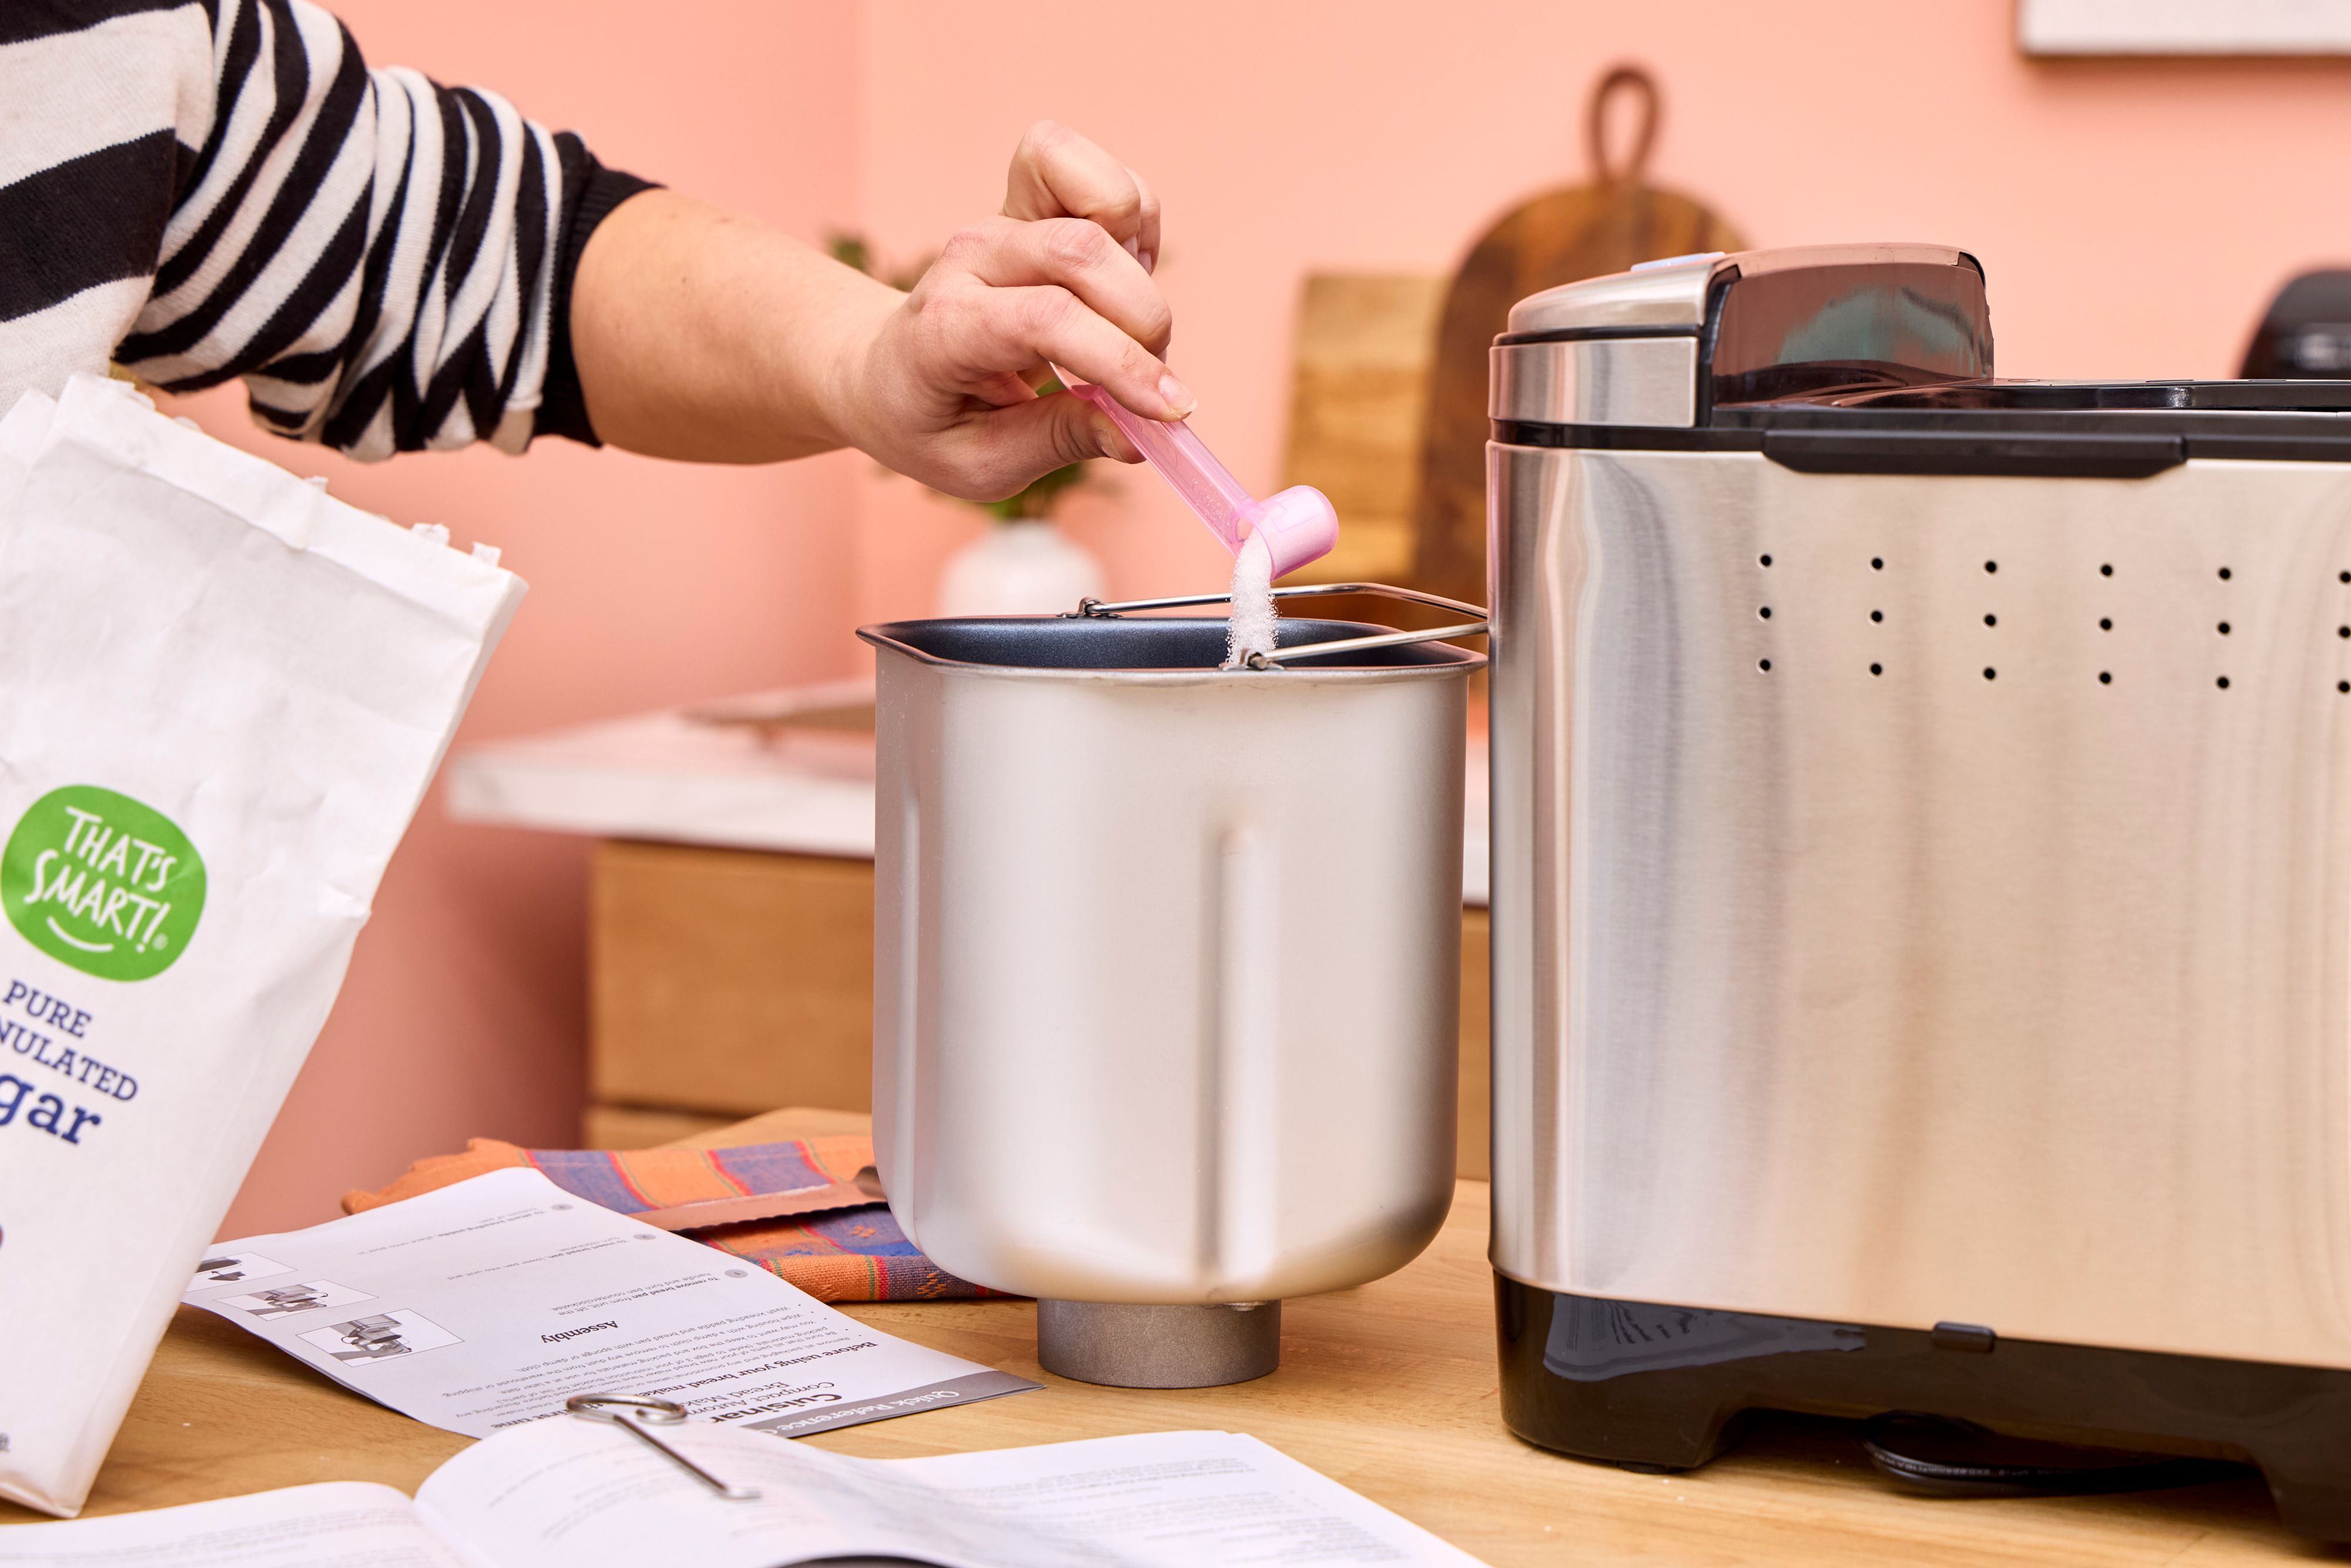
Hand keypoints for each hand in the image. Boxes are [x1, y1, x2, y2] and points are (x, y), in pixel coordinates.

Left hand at [835, 121, 1185, 500]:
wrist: (883, 370)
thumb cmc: (930, 421)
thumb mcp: (980, 463)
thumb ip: (1058, 442)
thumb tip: (1137, 439)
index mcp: (946, 326)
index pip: (1045, 319)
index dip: (1120, 362)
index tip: (1171, 411)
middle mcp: (974, 257)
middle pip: (1082, 251)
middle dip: (1143, 322)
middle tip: (1145, 382)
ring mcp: (1006, 219)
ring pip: (1107, 198)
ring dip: (1142, 269)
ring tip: (1126, 327)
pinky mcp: (1035, 198)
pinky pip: (1112, 182)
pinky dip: (1139, 228)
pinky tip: (1121, 285)